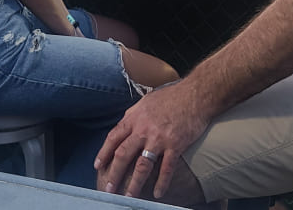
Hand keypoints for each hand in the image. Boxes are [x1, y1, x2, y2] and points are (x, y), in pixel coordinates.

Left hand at [95, 80, 211, 199]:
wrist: (195, 94)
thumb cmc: (170, 96)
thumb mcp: (145, 102)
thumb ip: (133, 115)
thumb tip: (123, 126)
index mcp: (134, 118)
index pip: (114, 137)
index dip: (104, 152)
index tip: (97, 166)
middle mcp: (144, 129)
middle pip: (124, 155)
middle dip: (114, 173)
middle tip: (108, 188)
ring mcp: (159, 138)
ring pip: (143, 165)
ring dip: (135, 183)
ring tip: (129, 196)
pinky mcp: (176, 145)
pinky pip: (167, 168)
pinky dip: (162, 182)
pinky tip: (158, 193)